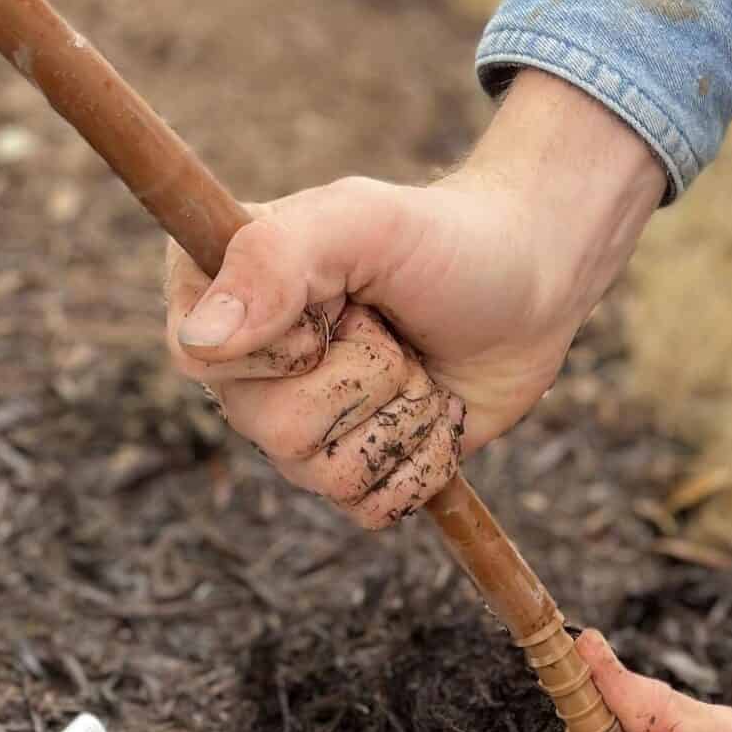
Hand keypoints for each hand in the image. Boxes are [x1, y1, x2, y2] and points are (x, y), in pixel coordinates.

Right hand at [163, 73, 662, 526]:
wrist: (533, 285)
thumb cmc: (444, 241)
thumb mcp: (361, 222)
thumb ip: (274, 260)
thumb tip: (199, 342)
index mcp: (220, 290)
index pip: (200, 359)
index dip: (285, 345)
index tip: (339, 303)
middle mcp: (248, 367)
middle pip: (272, 430)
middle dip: (364, 379)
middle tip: (391, 333)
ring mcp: (298, 426)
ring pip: (325, 476)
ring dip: (400, 417)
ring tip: (416, 365)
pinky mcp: (357, 471)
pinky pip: (370, 508)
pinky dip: (423, 460)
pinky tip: (435, 410)